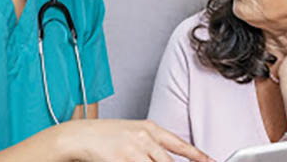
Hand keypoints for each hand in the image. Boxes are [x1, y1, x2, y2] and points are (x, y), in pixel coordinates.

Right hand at [59, 119, 214, 161]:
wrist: (76, 136)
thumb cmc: (102, 135)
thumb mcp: (130, 132)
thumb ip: (149, 144)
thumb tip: (165, 157)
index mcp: (148, 127)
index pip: (178, 143)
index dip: (197, 155)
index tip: (210, 161)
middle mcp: (143, 138)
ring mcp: (132, 151)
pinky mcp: (121, 161)